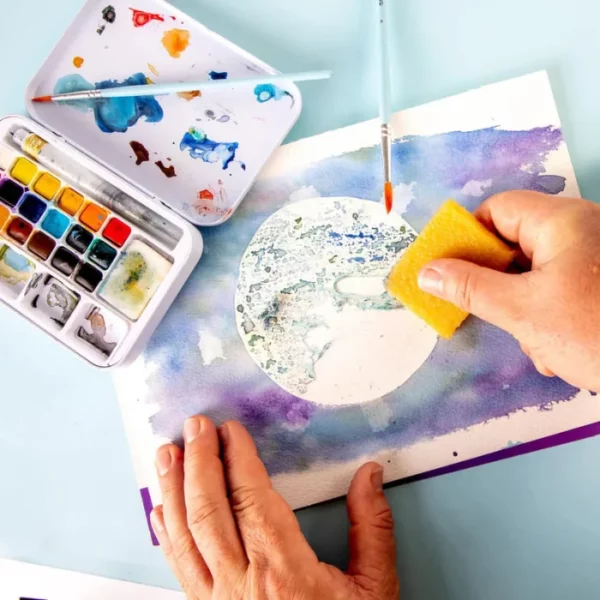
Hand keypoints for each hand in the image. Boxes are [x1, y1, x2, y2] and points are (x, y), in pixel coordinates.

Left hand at [151, 416, 399, 599]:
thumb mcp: (374, 590)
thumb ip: (372, 529)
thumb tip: (370, 475)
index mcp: (284, 572)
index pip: (251, 499)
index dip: (238, 459)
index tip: (231, 430)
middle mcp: (242, 584)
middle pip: (210, 510)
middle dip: (200, 461)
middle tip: (196, 427)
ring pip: (186, 536)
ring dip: (173, 489)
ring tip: (167, 454)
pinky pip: (178, 569)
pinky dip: (166, 534)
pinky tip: (160, 510)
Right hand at [418, 191, 599, 390]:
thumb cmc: (595, 333)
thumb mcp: (522, 312)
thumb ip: (469, 288)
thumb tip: (426, 272)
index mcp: (563, 222)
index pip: (498, 209)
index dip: (468, 237)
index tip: (451, 271)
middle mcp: (584, 230)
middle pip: (516, 244)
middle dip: (500, 287)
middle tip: (494, 314)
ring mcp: (596, 259)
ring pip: (537, 275)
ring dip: (526, 312)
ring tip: (538, 343)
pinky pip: (562, 290)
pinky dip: (551, 318)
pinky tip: (558, 350)